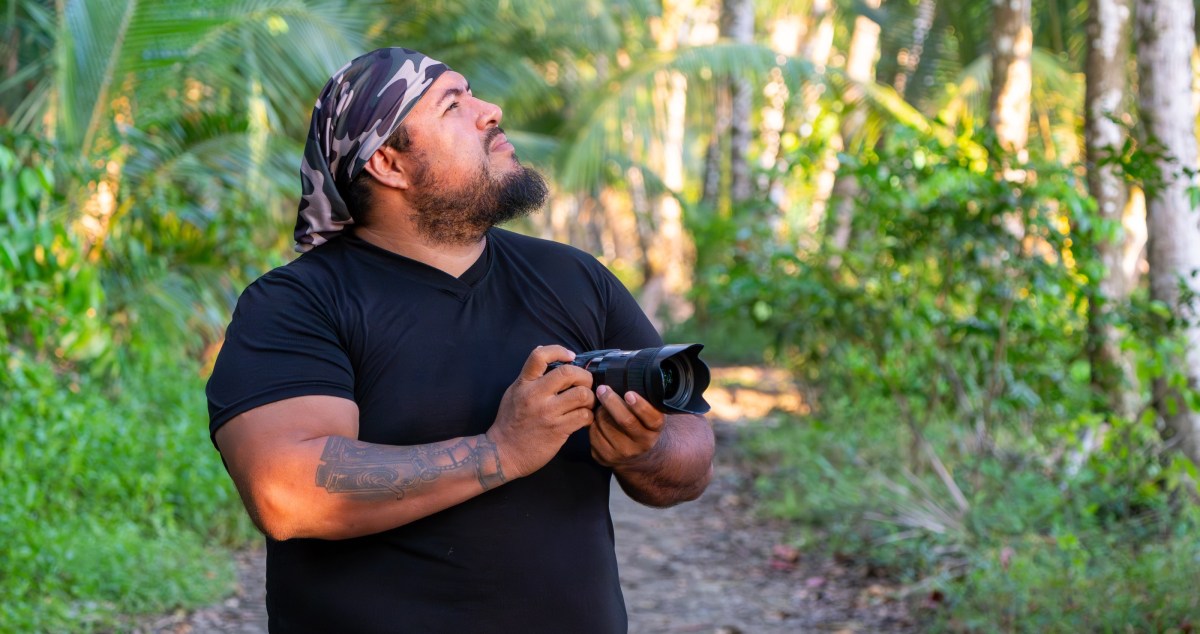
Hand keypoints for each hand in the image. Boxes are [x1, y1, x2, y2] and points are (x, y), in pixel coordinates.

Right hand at [486, 345, 594, 478]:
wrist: (502, 453)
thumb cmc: (510, 422)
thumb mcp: (514, 393)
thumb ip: (530, 377)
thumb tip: (545, 357)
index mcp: (524, 383)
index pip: (539, 356)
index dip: (559, 351)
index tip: (570, 357)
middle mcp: (535, 395)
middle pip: (569, 373)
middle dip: (584, 376)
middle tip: (586, 384)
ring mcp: (547, 413)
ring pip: (582, 394)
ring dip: (590, 397)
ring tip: (586, 403)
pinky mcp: (558, 430)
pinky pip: (584, 416)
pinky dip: (589, 416)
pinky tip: (583, 418)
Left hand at [590, 385, 664, 467]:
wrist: (636, 453)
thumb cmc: (640, 424)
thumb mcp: (649, 413)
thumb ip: (644, 399)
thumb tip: (626, 378)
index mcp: (655, 429)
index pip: (651, 418)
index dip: (640, 406)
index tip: (629, 393)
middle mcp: (642, 444)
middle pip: (624, 420)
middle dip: (611, 401)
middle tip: (603, 389)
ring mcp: (623, 453)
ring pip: (605, 425)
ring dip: (600, 411)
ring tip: (602, 406)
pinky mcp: (605, 458)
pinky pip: (593, 434)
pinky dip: (592, 423)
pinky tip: (597, 420)